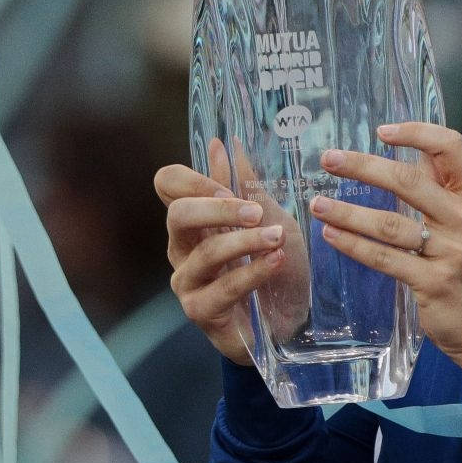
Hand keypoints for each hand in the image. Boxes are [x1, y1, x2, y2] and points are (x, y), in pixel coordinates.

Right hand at [155, 138, 307, 365]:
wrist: (294, 318)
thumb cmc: (279, 266)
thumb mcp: (271, 218)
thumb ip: (246, 185)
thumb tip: (223, 143)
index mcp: (195, 219)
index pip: (167, 184)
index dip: (189, 178)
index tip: (225, 184)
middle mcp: (182, 247)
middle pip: (178, 215)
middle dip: (218, 209)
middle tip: (255, 213)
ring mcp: (188, 281)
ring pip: (204, 253)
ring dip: (245, 242)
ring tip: (276, 238)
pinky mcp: (201, 311)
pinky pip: (222, 289)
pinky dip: (252, 273)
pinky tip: (276, 262)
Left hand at [311, 123, 461, 379]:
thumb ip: (441, 189)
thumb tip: (412, 152)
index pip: (451, 148)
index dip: (417, 132)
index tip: (381, 130)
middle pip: (409, 182)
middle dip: (364, 167)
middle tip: (329, 159)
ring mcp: (449, 252)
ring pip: (390, 224)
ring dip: (348, 212)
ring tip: (317, 204)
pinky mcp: (432, 283)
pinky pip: (385, 259)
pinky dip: (354, 245)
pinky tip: (331, 236)